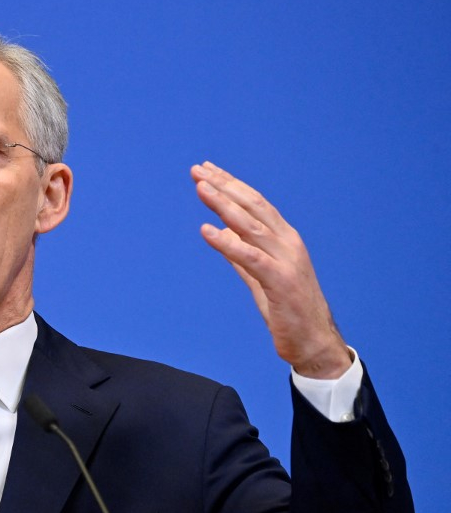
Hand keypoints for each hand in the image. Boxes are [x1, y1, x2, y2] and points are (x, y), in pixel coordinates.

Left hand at [191, 162, 350, 377]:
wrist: (314, 343)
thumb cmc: (288, 310)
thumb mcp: (259, 276)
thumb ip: (241, 254)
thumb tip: (222, 232)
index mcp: (284, 239)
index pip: (255, 203)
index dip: (230, 184)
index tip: (207, 170)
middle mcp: (288, 243)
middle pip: (252, 206)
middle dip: (223, 186)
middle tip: (197, 170)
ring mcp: (287, 260)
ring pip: (251, 225)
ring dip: (223, 205)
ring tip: (201, 188)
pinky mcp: (281, 281)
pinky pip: (250, 257)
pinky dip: (227, 243)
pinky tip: (207, 231)